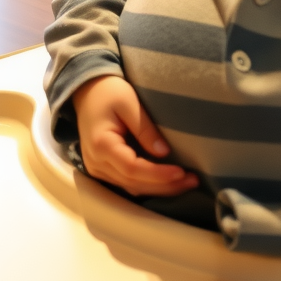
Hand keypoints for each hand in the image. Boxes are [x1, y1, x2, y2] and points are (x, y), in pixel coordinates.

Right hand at [73, 75, 198, 196]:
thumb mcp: (129, 103)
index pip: (132, 168)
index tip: (181, 172)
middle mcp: (96, 162)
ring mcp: (97, 169)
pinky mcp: (103, 169)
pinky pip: (127, 183)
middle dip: (164, 186)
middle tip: (192, 181)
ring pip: (131, 187)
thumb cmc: (110, 92)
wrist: (88, 92)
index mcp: (101, 145)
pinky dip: (148, 184)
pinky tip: (167, 182)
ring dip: (159, 188)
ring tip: (186, 183)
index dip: (158, 174)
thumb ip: (145, 129)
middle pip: (133, 183)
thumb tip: (164, 152)